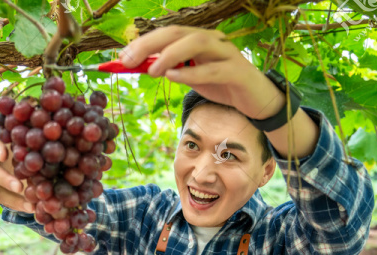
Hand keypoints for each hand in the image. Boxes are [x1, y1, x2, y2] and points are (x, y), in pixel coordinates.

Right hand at [0, 139, 35, 213]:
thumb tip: (51, 154)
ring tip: (30, 206)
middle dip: (5, 180)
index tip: (3, 156)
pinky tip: (31, 209)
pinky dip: (18, 206)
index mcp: (0, 148)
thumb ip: (36, 153)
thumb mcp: (34, 153)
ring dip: (14, 200)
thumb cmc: (32, 156)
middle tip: (19, 187)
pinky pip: (4, 202)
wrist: (25, 169)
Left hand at [119, 26, 286, 120]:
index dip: (142, 43)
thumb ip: (170, 69)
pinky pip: (212, 69)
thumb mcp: (191, 77)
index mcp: (198, 39)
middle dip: (149, 44)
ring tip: (152, 70)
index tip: (120, 57)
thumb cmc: (222, 85)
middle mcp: (212, 40)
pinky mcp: (237, 71)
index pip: (167, 33)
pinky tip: (173, 77)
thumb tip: (141, 66)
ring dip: (170, 55)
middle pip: (178, 32)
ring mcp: (226, 53)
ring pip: (196, 43)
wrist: (256, 100)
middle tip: (127, 60)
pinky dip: (191, 72)